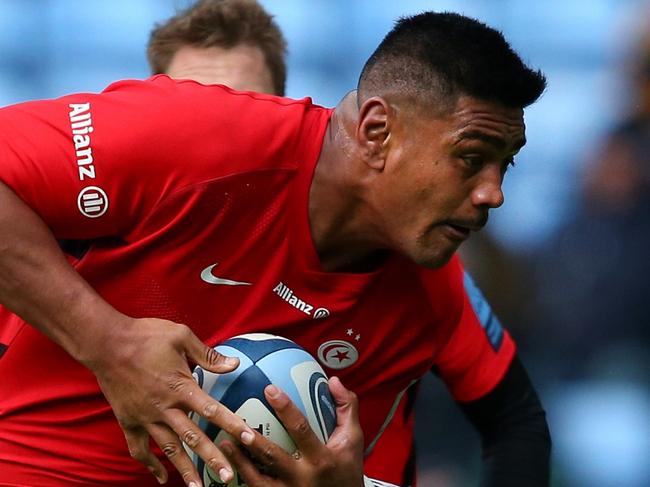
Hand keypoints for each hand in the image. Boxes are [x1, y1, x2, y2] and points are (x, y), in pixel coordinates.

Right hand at [89, 316, 255, 485]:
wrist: (105, 342)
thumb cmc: (145, 336)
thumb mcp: (181, 336)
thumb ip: (208, 355)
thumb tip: (234, 364)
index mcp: (180, 386)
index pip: (212, 410)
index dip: (232, 424)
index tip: (248, 439)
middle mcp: (164, 407)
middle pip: (192, 437)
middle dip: (212, 458)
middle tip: (228, 477)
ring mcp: (145, 417)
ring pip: (168, 448)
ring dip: (184, 469)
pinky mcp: (128, 421)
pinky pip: (139, 449)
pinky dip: (150, 465)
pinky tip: (162, 477)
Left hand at [220, 376, 364, 486]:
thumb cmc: (347, 470)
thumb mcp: (353, 440)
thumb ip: (346, 408)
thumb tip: (334, 381)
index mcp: (321, 458)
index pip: (301, 429)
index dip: (286, 409)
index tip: (270, 389)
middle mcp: (303, 478)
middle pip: (272, 457)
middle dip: (253, 440)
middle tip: (236, 422)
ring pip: (258, 480)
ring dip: (239, 461)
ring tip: (225, 443)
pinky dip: (243, 479)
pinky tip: (230, 466)